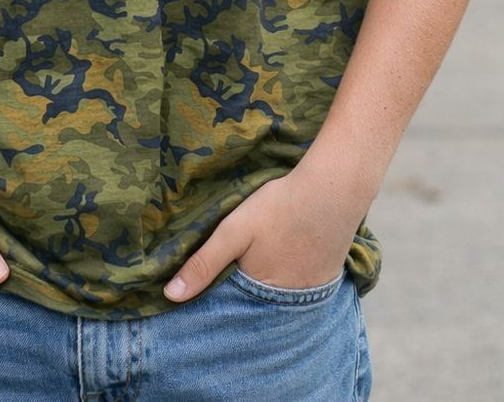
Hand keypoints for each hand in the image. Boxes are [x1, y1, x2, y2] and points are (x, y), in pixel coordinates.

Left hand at [163, 166, 355, 303]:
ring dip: (267, 292)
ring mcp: (311, 295)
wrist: (333, 190)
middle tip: (233, 278)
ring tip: (257, 272)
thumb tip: (170, 296)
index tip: (202, 297)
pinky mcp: (327, 280)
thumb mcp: (234, 232)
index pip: (233, 312)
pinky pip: (301, 291)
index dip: (218, 302)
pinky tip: (283, 264)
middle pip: (257, 308)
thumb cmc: (279, 209)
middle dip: (242, 301)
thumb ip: (203, 264)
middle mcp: (289, 306)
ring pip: (280, 301)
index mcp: (261, 298)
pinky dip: (289, 282)